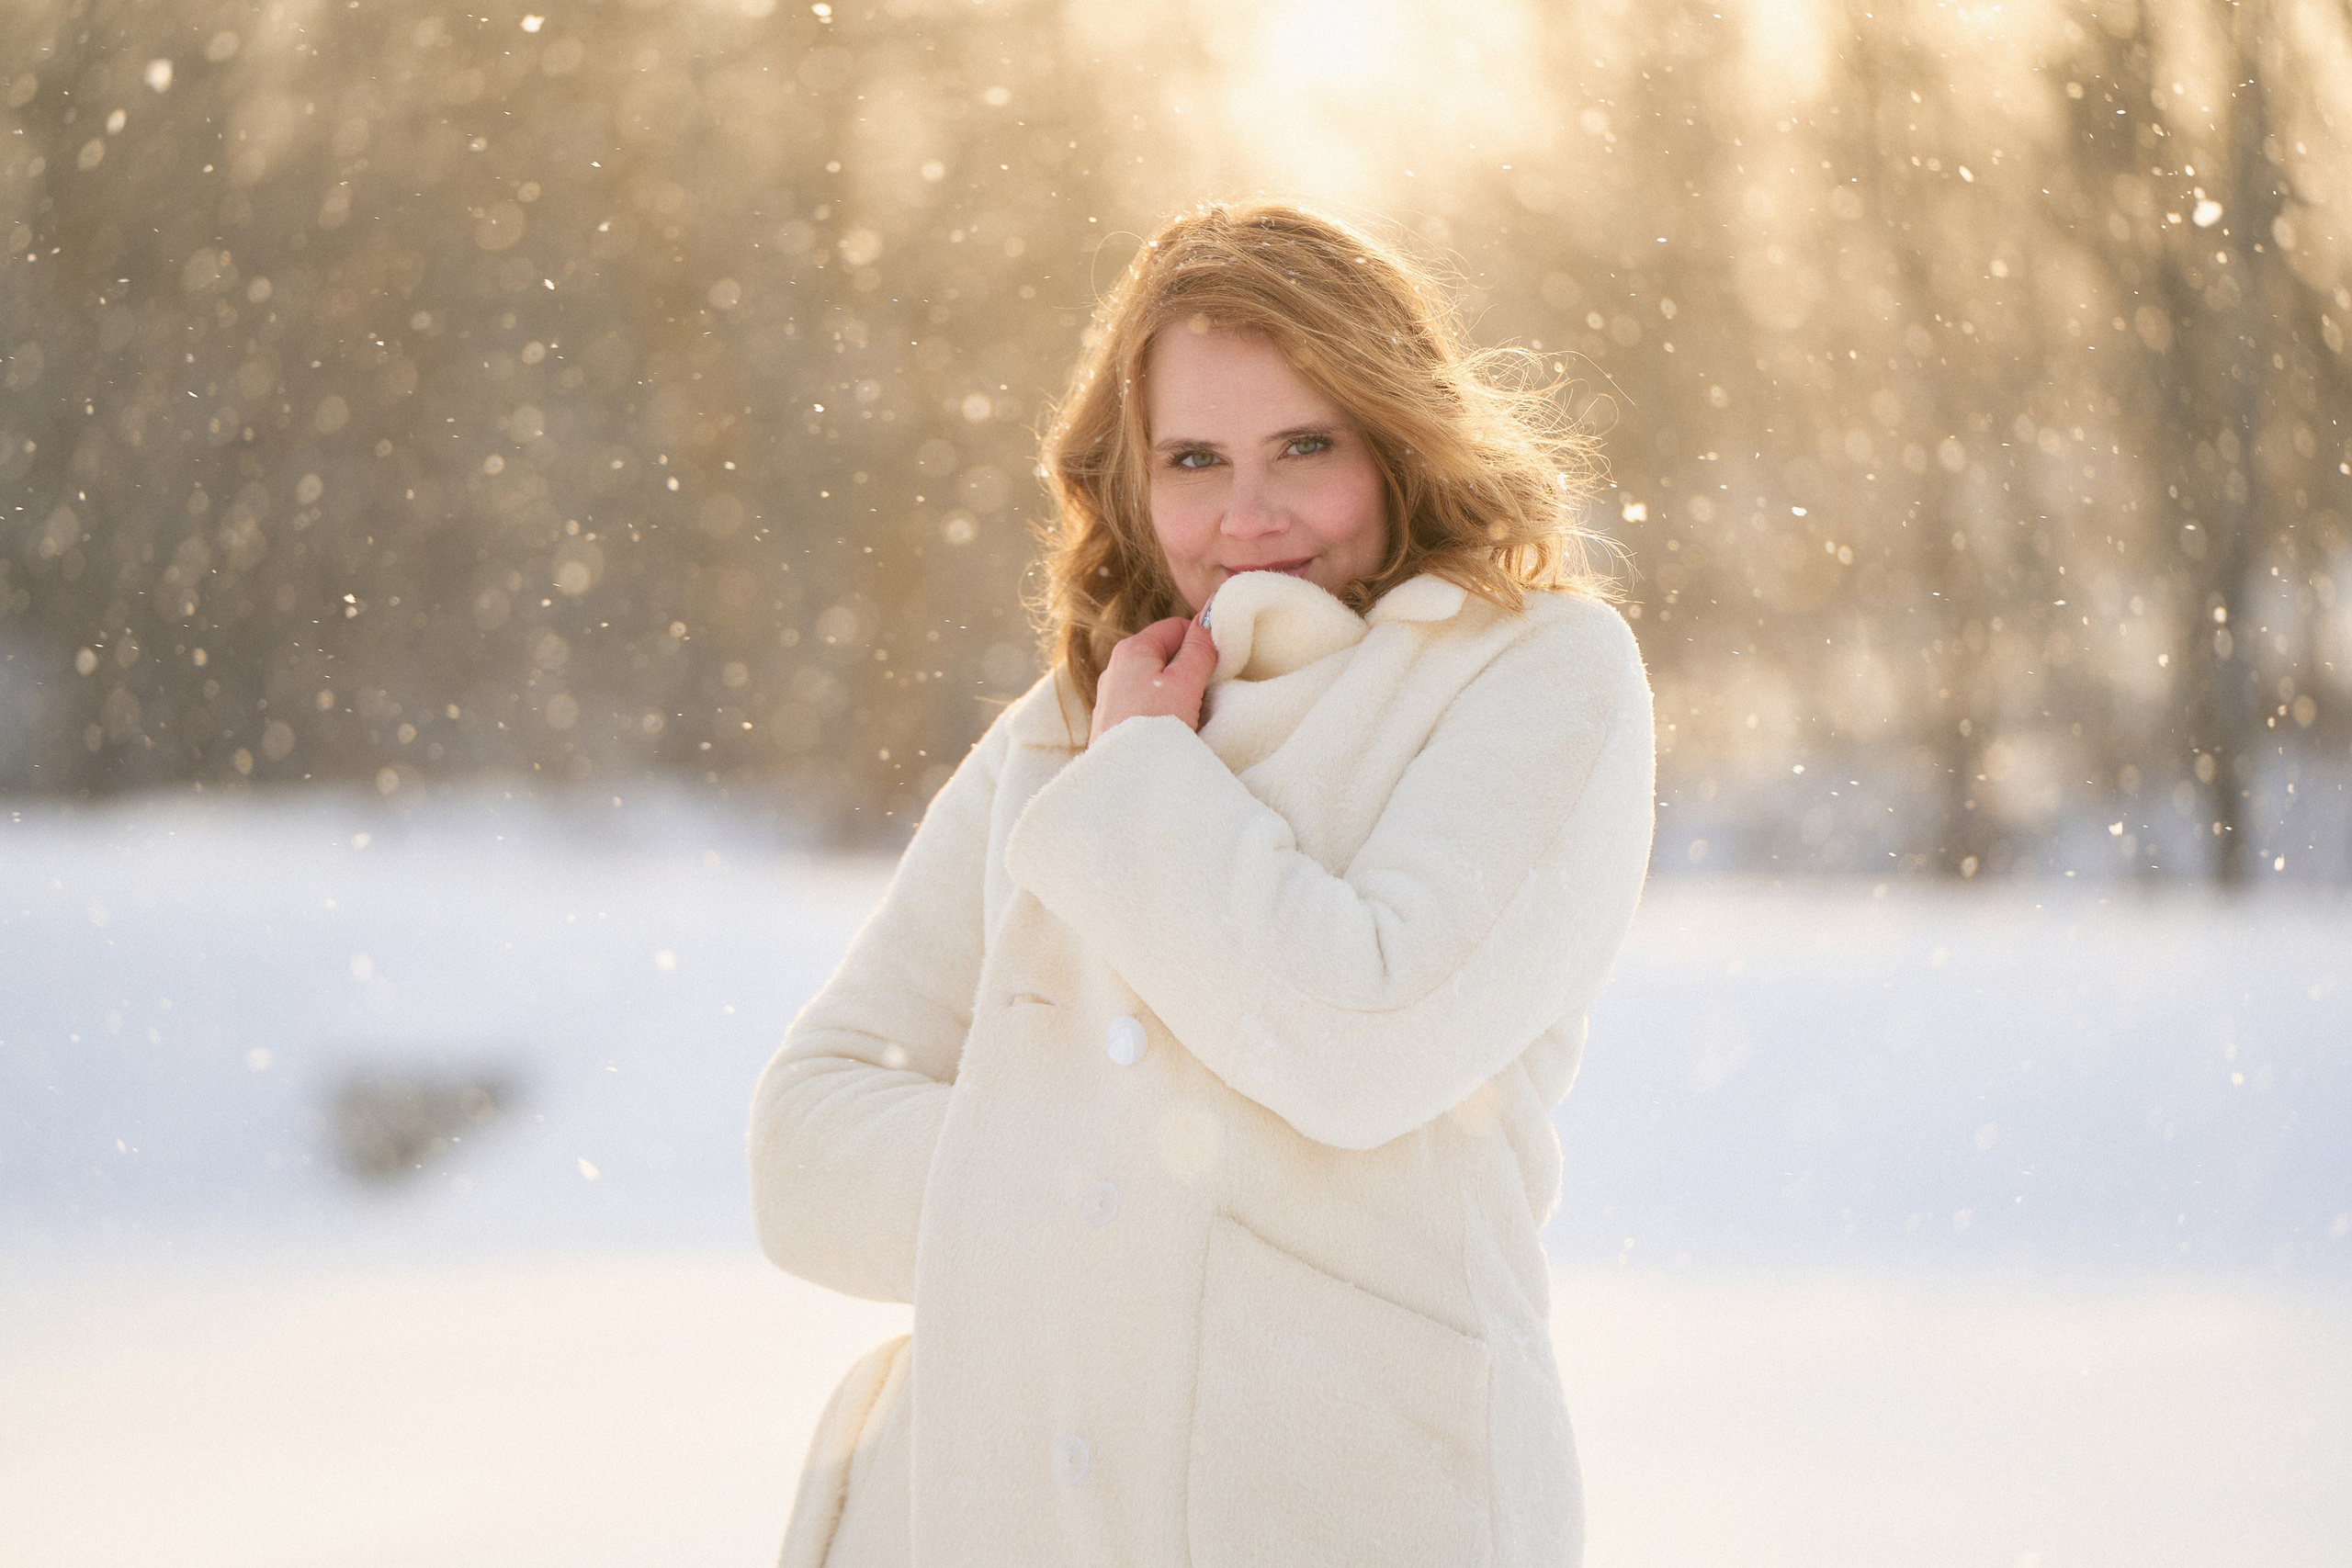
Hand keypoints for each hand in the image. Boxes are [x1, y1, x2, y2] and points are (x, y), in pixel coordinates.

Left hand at [1088, 609, 1216, 747]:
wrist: (1124, 780)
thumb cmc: (1154, 726)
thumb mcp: (1185, 682)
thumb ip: (1199, 648)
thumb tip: (1210, 613)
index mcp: (1131, 650)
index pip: (1174, 628)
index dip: (1201, 641)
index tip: (1220, 661)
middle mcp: (1114, 669)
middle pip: (1164, 655)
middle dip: (1189, 668)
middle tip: (1211, 689)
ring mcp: (1110, 698)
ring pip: (1154, 683)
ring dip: (1177, 693)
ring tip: (1193, 714)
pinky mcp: (1112, 725)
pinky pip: (1144, 706)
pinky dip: (1162, 711)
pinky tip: (1173, 729)